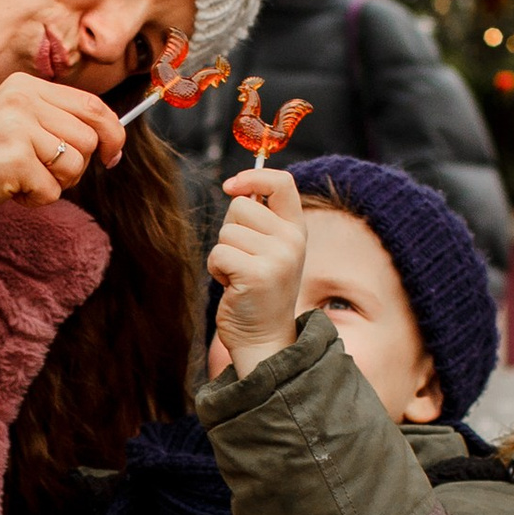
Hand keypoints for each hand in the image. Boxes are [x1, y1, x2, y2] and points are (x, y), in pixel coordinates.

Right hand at [0, 76, 124, 230]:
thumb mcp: (13, 125)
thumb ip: (53, 122)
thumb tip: (110, 139)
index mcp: (23, 85)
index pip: (91, 104)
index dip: (112, 133)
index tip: (112, 156)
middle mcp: (21, 98)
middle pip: (88, 137)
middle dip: (76, 167)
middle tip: (46, 177)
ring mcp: (17, 126)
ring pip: (75, 164)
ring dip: (54, 183)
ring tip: (21, 181)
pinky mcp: (14, 158)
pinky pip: (52, 190)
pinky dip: (35, 201)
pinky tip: (8, 191)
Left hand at [208, 167, 308, 374]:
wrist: (264, 339)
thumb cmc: (258, 292)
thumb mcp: (269, 250)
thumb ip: (260, 220)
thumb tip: (237, 185)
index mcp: (297, 230)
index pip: (282, 182)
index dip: (253, 176)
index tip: (231, 185)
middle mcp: (292, 241)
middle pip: (241, 205)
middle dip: (231, 230)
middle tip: (243, 260)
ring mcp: (278, 258)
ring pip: (226, 231)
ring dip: (223, 254)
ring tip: (239, 276)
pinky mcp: (256, 275)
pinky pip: (218, 253)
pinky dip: (217, 270)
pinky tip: (232, 286)